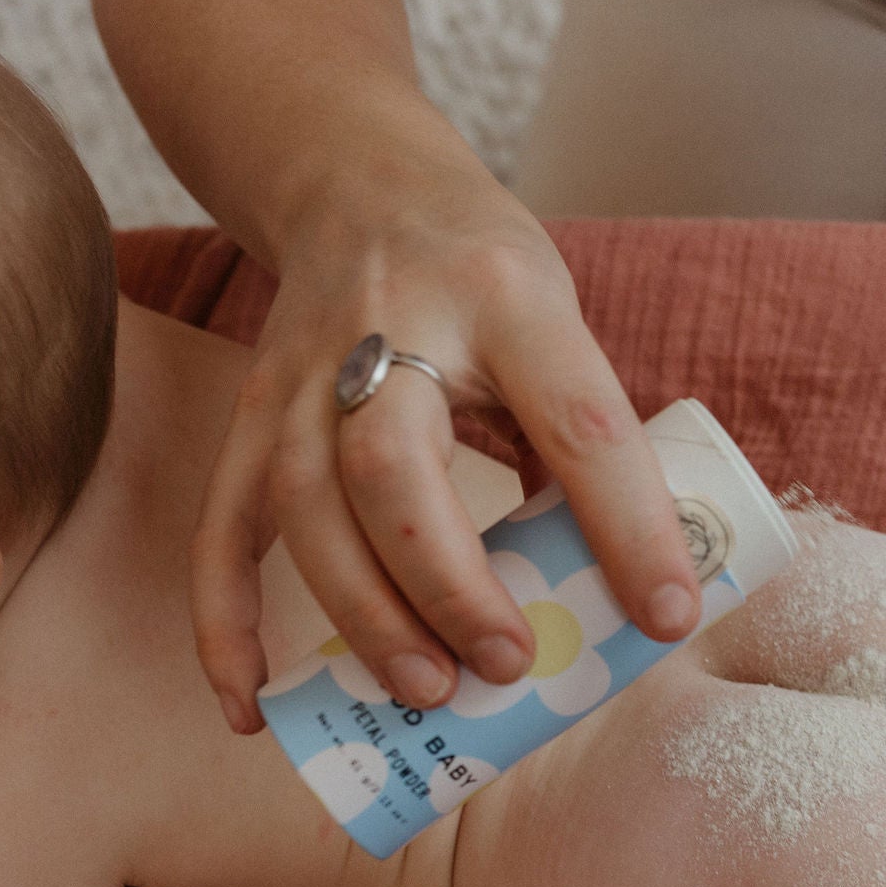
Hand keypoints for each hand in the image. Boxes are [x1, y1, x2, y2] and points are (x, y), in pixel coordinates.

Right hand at [192, 165, 698, 733]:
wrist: (356, 180)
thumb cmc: (486, 278)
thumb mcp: (560, 324)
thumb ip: (582, 443)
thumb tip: (626, 597)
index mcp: (511, 300)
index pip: (577, 421)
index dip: (628, 528)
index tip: (666, 617)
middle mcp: (393, 327)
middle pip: (394, 469)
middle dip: (449, 583)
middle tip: (507, 663)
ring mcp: (302, 371)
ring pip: (304, 506)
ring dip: (362, 614)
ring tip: (428, 691)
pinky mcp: (249, 413)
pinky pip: (220, 528)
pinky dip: (225, 624)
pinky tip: (253, 706)